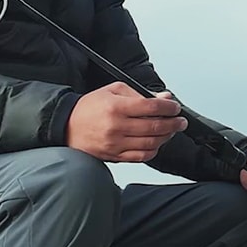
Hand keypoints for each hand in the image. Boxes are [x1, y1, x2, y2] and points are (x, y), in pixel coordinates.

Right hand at [66, 82, 185, 161]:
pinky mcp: (114, 156)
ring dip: (166, 137)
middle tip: (180, 121)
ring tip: (172, 131)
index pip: (151, 108)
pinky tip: (157, 143)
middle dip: (173, 124)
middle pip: (154, 127)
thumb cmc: (89, 107)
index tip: (176, 108)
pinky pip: (141, 156)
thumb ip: (140, 93)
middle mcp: (116, 127)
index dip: (169, 108)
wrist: (66, 126)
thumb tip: (163, 99)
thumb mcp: (113, 90)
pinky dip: (154, 150)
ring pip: (151, 143)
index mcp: (116, 107)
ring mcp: (115, 144)